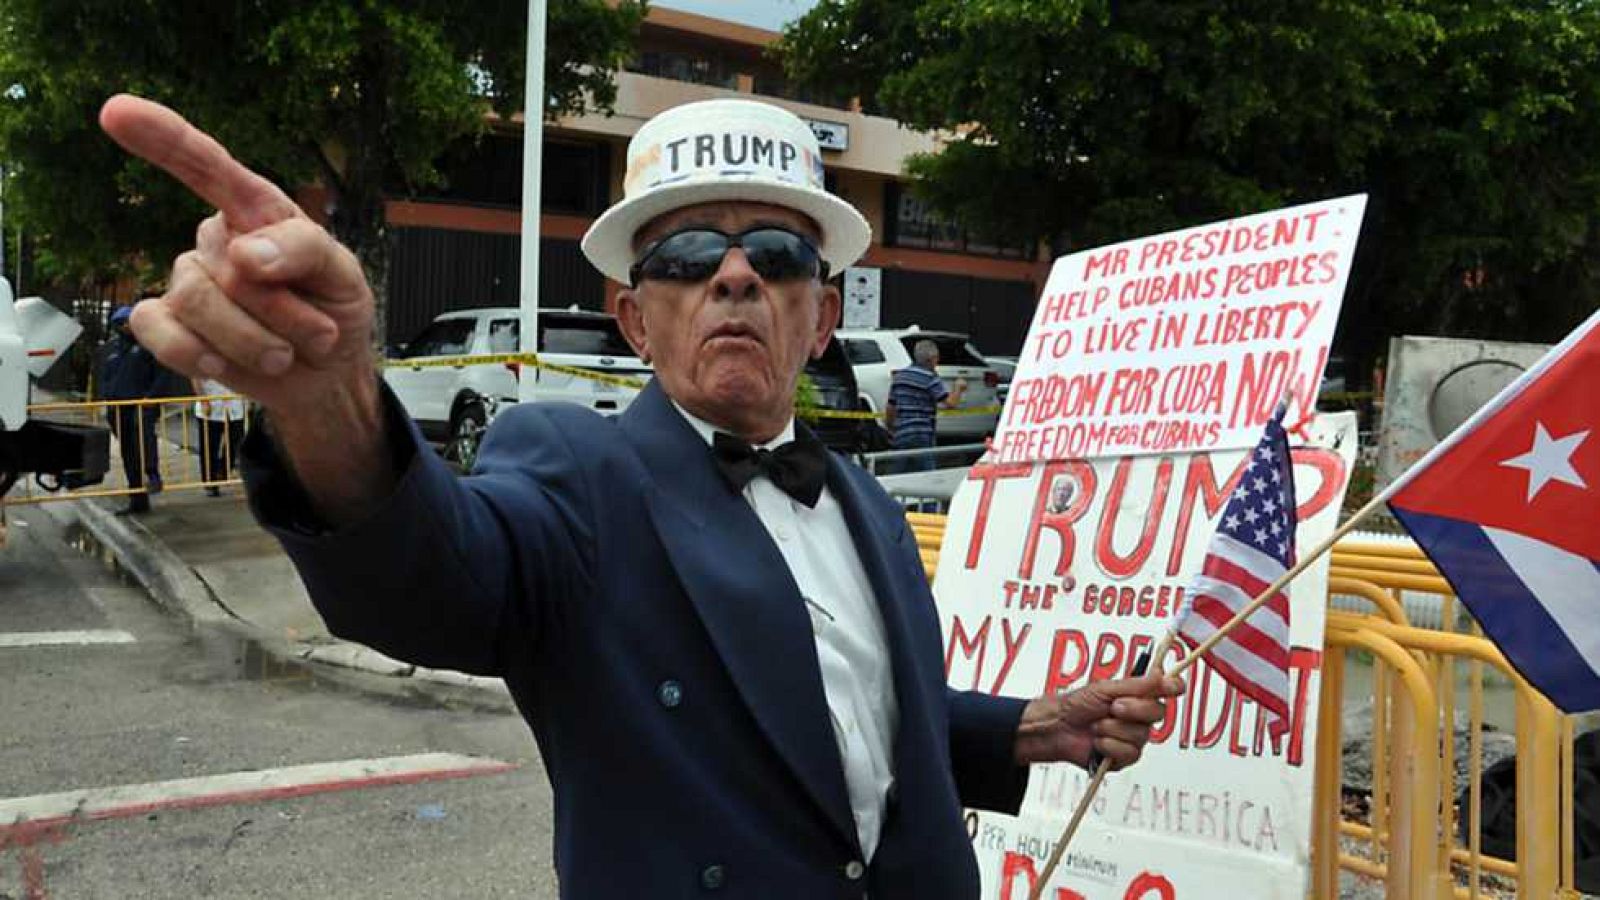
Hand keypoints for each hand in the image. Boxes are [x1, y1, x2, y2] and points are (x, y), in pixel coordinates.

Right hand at [98, 95, 374, 416]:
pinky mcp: (167, 324)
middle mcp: (215, 239)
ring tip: (285, 352)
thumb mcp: (342, 272)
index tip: (116, 111)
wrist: (326, 375)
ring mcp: (186, 279)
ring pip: (196, 301)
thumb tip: (241, 253)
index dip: (163, 138)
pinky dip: (199, 356)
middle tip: (316, 330)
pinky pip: (158, 332)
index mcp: (255, 210)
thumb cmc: (333, 308)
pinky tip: (223, 365)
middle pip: (226, 266)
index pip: (205, 165)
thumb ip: (304, 248)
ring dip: (256, 341)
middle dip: (283, 311)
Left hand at [1013, 672, 1184, 770]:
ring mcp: (1133, 737)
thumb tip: (1162, 675)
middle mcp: (1139, 716)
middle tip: (1113, 707)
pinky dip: (1110, 745)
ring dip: (1114, 729)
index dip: (1173, 687)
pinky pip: (1130, 752)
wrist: (1059, 728)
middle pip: (1158, 713)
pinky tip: (1099, 742)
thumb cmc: (1077, 705)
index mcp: (1137, 696)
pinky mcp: (1125, 756)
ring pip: (1141, 735)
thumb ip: (1137, 685)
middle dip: (1133, 709)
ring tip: (1097, 726)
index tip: (1173, 686)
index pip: (1165, 690)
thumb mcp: (1105, 689)